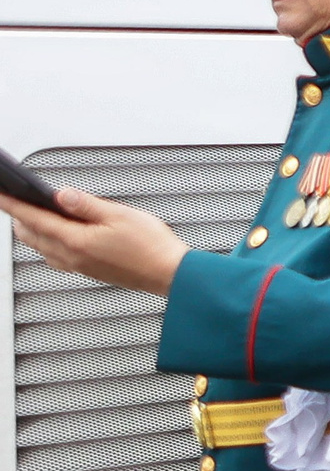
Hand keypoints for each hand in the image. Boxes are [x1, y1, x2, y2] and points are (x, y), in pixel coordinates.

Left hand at [0, 188, 188, 295]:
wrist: (171, 275)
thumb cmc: (153, 248)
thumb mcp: (120, 215)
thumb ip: (86, 205)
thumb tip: (61, 195)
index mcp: (76, 241)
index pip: (34, 219)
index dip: (13, 205)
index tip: (1, 195)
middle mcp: (73, 256)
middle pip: (32, 236)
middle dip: (19, 218)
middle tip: (15, 202)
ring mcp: (80, 266)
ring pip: (42, 248)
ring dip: (32, 232)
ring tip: (31, 218)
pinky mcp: (90, 271)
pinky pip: (56, 258)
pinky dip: (47, 245)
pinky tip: (56, 240)